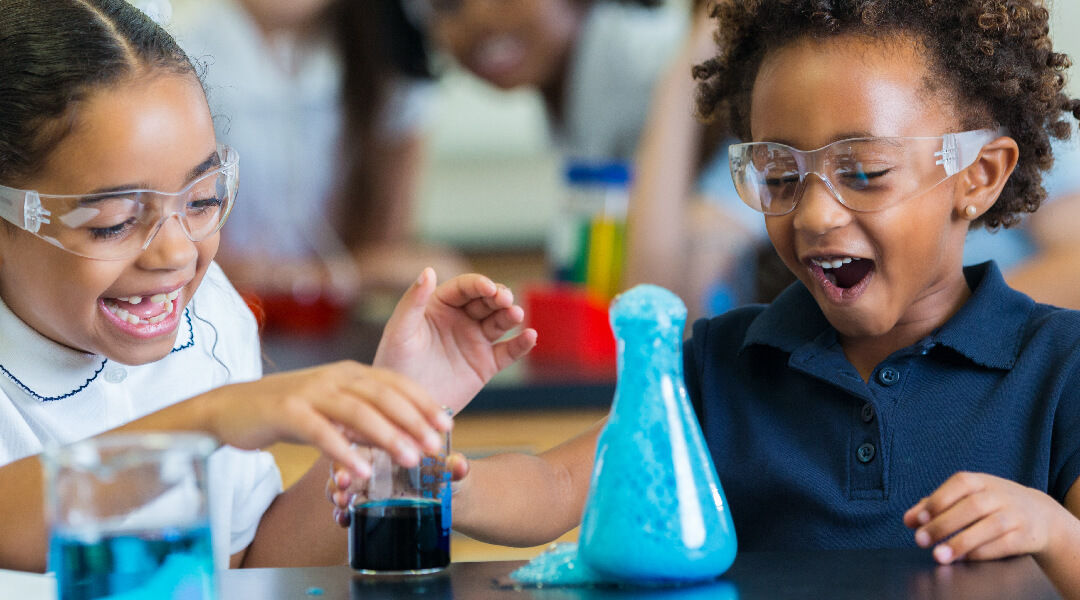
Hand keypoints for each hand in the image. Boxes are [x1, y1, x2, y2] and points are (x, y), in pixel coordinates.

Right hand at [200, 361, 451, 478]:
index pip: (396, 382)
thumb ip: (364, 417)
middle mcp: (334, 376)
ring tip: (411, 458)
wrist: (230, 407)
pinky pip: (320, 432)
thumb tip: (403, 435)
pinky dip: (342, 450)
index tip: (448, 424)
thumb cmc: (289, 410)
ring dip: (387, 435)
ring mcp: (310, 392)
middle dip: (415, 419)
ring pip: (357, 411)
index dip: (424, 402)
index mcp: (349, 372)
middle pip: (383, 395)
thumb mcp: (332, 407)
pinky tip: (359, 471)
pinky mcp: (286, 411)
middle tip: (437, 445)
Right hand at [326, 451, 469, 526]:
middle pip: (347, 461)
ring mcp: (366, 482)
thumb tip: (461, 466)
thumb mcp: (448, 469)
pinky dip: (343, 514)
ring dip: (337, 493)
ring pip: (343, 484)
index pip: (366, 438)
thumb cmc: (445, 474)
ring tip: (342, 506)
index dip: (358, 446)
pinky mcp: (365, 504)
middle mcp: (372, 460)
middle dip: (341, 473)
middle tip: (343, 487)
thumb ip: (453, 467)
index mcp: (389, 442)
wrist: (449, 497)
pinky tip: (343, 521)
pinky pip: (347, 507)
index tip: (356, 458)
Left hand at [373, 268, 536, 413]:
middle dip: (499, 297)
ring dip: (511, 316)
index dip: (479, 284)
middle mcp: (460, 320)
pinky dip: (521, 344)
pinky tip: (530, 337)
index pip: (465, 288)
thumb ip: (413, 301)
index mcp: (440, 306)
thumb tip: (428, 270)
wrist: (404, 408)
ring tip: (516, 315)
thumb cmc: (394, 364)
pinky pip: (508, 352)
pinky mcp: (486, 365)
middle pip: (487, 301)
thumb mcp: (400, 331)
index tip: (488, 288)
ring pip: (500, 322)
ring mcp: (475, 342)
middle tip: (505, 300)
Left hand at [904, 472, 1069, 563]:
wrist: (1041, 515)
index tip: (918, 519)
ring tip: (939, 555)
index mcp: (981, 481)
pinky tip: (964, 559)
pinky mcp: (1026, 535)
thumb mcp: (967, 497)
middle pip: (972, 506)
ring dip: (961, 542)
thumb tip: (908, 519)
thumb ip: (936, 506)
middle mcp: (1000, 495)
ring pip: (990, 526)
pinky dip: (982, 552)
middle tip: (921, 540)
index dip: (938, 500)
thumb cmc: (993, 504)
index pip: (959, 484)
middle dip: (943, 524)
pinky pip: (1004, 544)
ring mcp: (1016, 514)